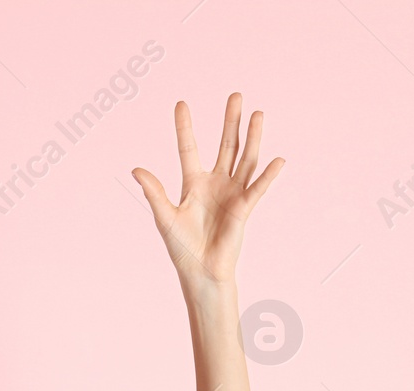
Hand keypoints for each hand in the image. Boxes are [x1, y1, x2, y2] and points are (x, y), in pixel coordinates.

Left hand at [132, 93, 284, 287]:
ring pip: (244, 159)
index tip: (181, 103)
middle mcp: (215, 183)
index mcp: (193, 183)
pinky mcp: (244, 208)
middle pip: (225, 145)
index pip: (189, 147)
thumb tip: (136, 169)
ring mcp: (231, 194)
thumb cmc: (182, 248)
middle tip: (236, 95)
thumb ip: (154, 192)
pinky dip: (267, 175)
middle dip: (230, 121)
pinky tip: (277, 159)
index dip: (184, 126)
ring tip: (258, 113)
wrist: (200, 272)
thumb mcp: (164, 217)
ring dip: (252, 137)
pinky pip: (257, 188)